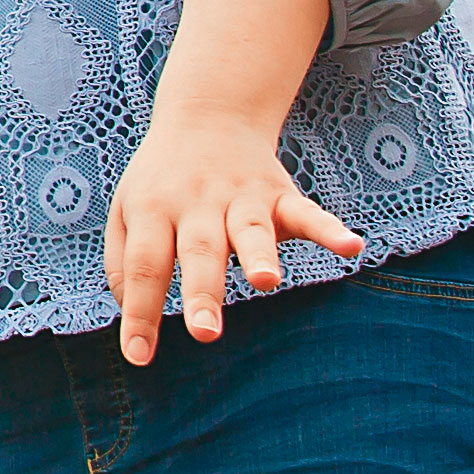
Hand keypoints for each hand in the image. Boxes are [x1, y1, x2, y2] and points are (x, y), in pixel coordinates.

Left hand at [98, 111, 362, 363]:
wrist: (208, 115)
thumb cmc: (161, 180)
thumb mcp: (125, 210)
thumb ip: (121, 262)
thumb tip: (131, 312)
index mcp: (153, 210)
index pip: (144, 266)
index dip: (141, 313)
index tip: (139, 357)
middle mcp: (196, 203)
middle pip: (199, 252)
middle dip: (204, 294)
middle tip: (204, 333)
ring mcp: (240, 197)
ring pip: (250, 230)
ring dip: (260, 256)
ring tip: (267, 282)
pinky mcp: (279, 194)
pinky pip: (307, 212)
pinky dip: (329, 229)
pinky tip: (351, 246)